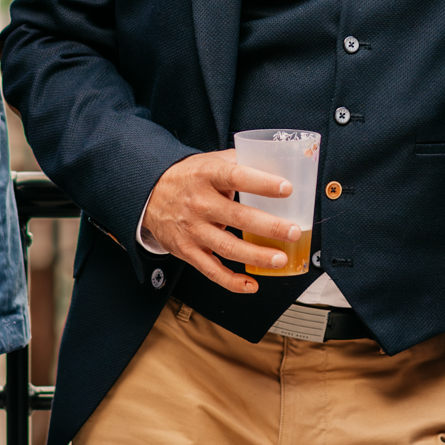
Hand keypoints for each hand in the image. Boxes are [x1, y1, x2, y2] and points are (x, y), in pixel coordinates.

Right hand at [142, 150, 304, 293]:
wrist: (149, 194)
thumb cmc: (188, 177)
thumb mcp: (211, 160)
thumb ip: (240, 161)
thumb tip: (276, 161)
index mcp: (208, 176)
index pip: (237, 177)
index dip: (263, 183)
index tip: (286, 189)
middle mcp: (200, 203)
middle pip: (239, 217)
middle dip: (270, 227)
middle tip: (294, 232)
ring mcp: (193, 229)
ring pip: (228, 247)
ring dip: (257, 256)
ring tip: (280, 259)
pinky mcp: (187, 251)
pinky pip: (211, 270)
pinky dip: (232, 281)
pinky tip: (251, 284)